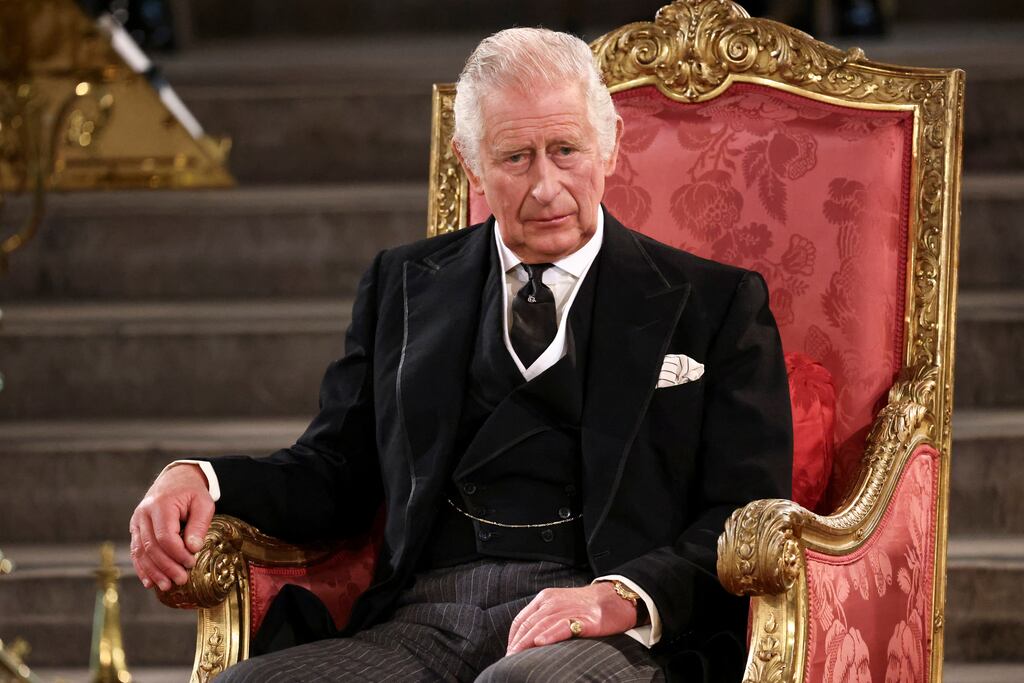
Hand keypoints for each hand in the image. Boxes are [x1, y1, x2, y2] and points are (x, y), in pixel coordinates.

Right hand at [129, 464, 214, 590]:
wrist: (176, 478)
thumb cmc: (192, 491)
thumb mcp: (203, 503)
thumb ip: (199, 525)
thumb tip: (192, 548)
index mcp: (161, 505)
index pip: (165, 536)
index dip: (177, 554)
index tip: (191, 563)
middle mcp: (144, 514)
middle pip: (151, 546)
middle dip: (166, 566)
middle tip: (181, 580)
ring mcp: (137, 521)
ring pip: (140, 551)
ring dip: (153, 571)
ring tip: (167, 586)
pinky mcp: (135, 528)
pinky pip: (136, 550)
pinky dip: (142, 567)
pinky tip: (150, 582)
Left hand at [506, 582, 636, 654]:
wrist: (615, 598)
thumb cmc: (586, 606)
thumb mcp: (560, 605)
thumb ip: (544, 618)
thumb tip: (528, 639)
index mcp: (545, 598)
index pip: (521, 619)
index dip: (513, 637)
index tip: (509, 652)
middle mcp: (553, 602)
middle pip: (528, 624)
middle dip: (517, 644)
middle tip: (509, 660)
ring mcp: (568, 610)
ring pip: (540, 626)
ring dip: (526, 643)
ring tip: (517, 657)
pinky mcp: (583, 620)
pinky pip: (562, 626)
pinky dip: (549, 635)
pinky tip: (540, 643)